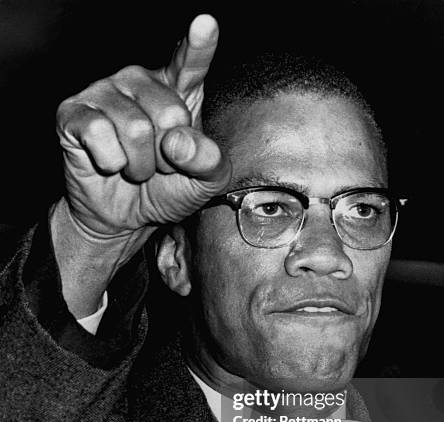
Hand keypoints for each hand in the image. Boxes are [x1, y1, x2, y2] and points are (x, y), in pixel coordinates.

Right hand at [56, 13, 230, 240]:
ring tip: (135, 167)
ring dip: (140, 165)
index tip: (205, 23)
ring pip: (136, 130)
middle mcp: (139, 81)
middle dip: (168, 157)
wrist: (125, 217)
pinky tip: (109, 164)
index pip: (190, 63)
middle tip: (157, 165)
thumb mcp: (204, 182)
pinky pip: (100, 135)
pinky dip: (111, 163)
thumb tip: (180, 141)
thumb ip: (210, 161)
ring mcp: (104, 92)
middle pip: (169, 114)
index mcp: (177, 90)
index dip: (199, 45)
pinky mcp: (73, 112)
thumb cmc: (166, 190)